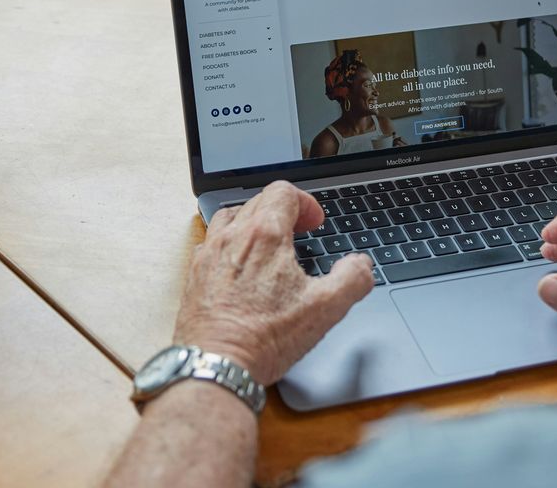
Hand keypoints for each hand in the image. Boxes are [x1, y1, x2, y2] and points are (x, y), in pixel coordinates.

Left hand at [173, 181, 375, 383]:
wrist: (217, 365)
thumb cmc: (265, 338)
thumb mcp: (325, 309)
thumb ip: (351, 280)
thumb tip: (361, 265)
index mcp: (265, 236)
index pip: (283, 192)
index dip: (306, 202)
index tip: (314, 223)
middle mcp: (232, 237)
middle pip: (258, 201)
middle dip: (284, 210)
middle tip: (299, 232)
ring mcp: (208, 255)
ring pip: (230, 217)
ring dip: (253, 222)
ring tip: (268, 243)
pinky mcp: (194, 275)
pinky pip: (211, 242)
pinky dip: (229, 243)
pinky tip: (239, 266)